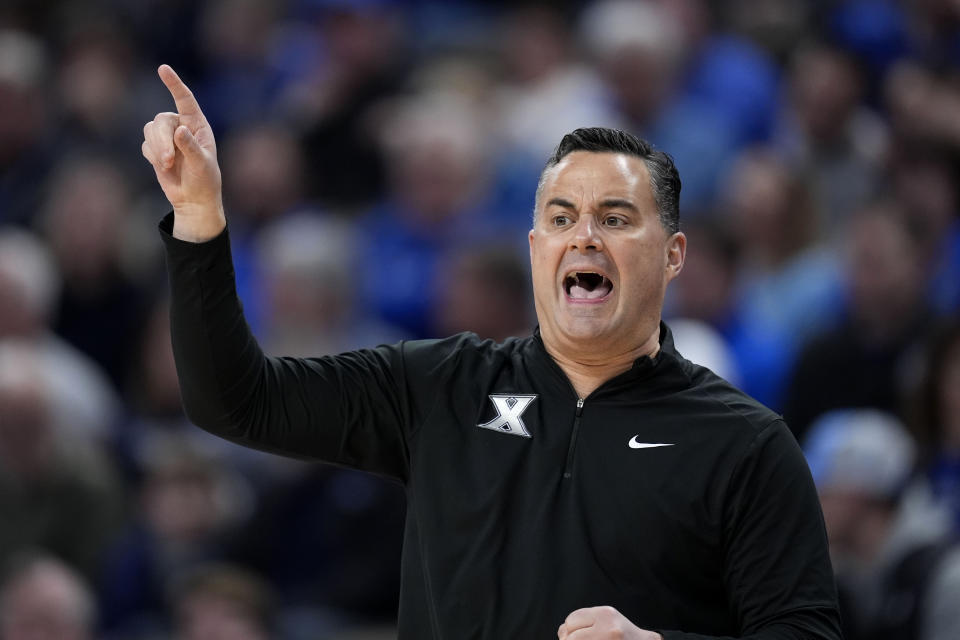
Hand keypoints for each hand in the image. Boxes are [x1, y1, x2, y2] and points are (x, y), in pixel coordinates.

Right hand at [141, 64, 224, 241]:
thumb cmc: (204, 180)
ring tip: (168, 166)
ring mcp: (167, 137)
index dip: (174, 84)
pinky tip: (164, 168)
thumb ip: (190, 147)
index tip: (163, 69)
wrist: (193, 199)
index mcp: (197, 125)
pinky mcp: (156, 149)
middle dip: (162, 140)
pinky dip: (153, 156)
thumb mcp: (202, 164)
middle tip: (169, 160)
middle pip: (161, 120)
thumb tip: (179, 130)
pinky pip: (146, 145)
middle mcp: (181, 126)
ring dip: (157, 149)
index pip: (185, 99)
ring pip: (150, 130)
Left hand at [558, 606, 661, 638]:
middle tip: (582, 639)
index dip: (570, 628)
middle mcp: (608, 628)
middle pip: (570, 636)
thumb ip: (584, 621)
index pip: (571, 620)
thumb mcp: (605, 619)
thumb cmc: (621, 634)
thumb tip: (562, 631)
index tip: (578, 633)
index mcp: (605, 614)